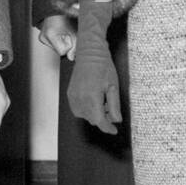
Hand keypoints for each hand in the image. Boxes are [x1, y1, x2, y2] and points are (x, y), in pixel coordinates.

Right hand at [38, 12, 76, 59]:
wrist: (57, 10)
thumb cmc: (66, 18)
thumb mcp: (74, 32)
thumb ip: (74, 46)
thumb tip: (71, 58)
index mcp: (50, 35)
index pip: (62, 52)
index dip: (68, 46)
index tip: (69, 37)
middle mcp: (44, 37)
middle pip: (58, 51)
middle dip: (65, 44)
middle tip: (65, 34)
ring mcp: (42, 38)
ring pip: (56, 48)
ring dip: (61, 43)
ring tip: (62, 33)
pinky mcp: (42, 38)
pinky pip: (52, 45)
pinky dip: (57, 41)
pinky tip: (58, 34)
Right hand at [66, 0, 120, 134]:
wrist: (90, 53)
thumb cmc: (103, 67)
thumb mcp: (113, 86)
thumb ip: (114, 105)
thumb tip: (116, 120)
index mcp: (92, 97)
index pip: (99, 120)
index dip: (107, 128)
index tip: (114, 130)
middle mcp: (79, 99)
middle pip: (92, 119)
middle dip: (103, 118)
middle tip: (111, 109)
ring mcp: (72, 97)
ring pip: (84, 115)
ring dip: (94, 114)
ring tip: (102, 102)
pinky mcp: (70, 94)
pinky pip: (78, 109)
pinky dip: (86, 109)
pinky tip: (93, 100)